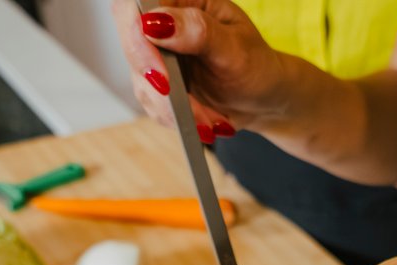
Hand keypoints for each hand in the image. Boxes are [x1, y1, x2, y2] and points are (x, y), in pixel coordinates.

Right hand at [109, 1, 286, 139]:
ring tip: (211, 120)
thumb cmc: (256, 65)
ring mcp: (157, 54)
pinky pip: (153, 105)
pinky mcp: (156, 84)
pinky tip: (204, 120)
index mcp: (183, 1)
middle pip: (133, 46)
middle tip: (192, 110)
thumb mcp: (235, 47)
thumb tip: (156, 22)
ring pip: (142, 83)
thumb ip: (198, 32)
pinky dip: (179, 118)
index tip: (159, 71)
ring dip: (177, 110)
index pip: (137, 7)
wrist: (263, 98)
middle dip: (162, 87)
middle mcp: (164, 24)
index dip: (137, 35)